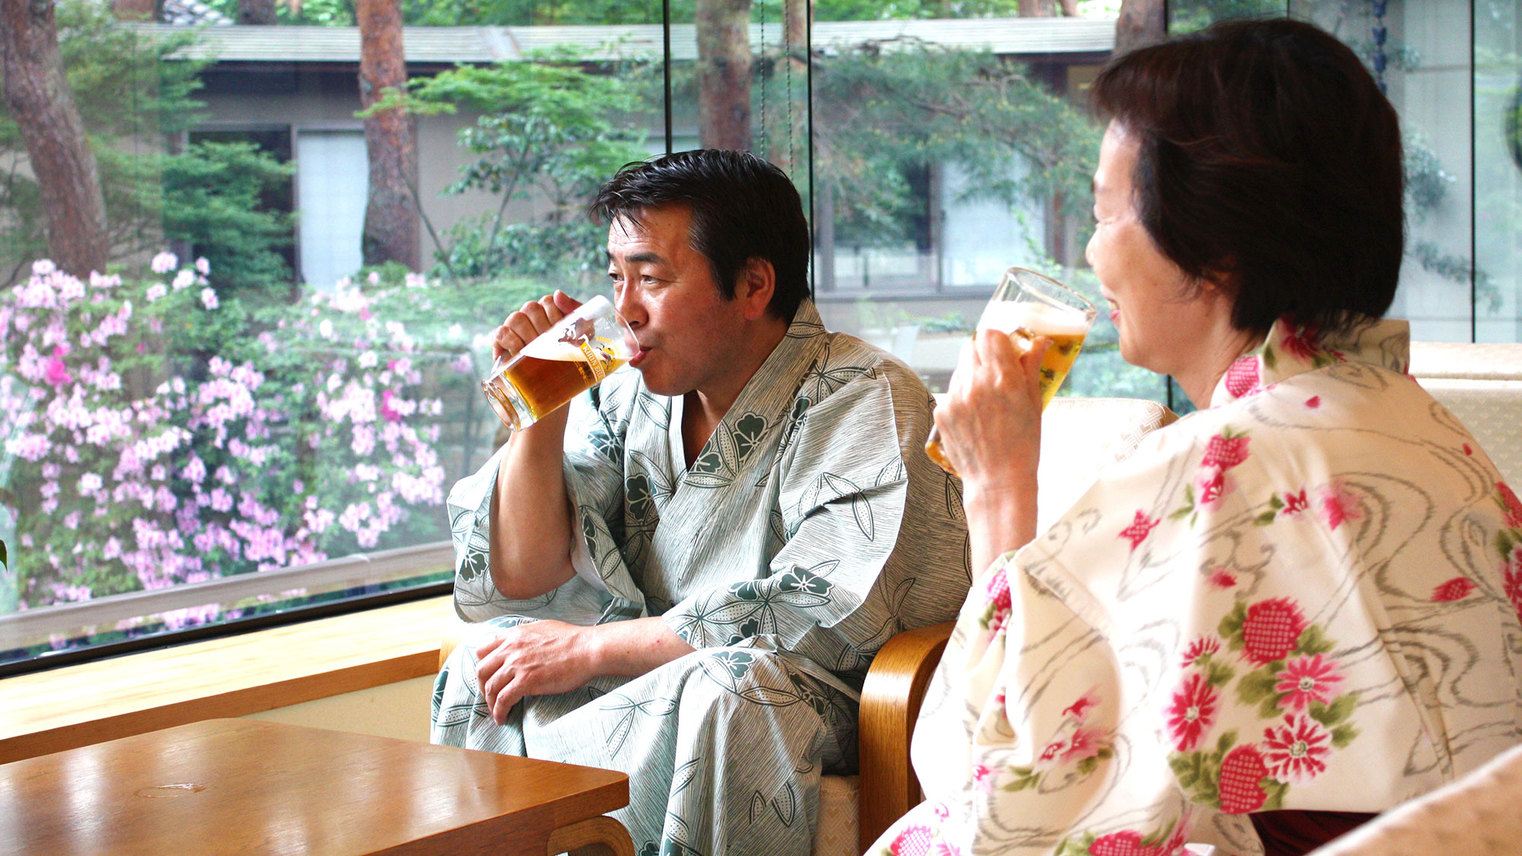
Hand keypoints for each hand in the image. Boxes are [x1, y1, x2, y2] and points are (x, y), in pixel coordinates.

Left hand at [475, 619, 596, 724]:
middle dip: (482, 687)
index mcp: (514, 634)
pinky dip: (499, 712)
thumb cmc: (572, 640)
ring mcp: (517, 664)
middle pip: (481, 670)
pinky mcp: (526, 681)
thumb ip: (525, 636)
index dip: (482, 667)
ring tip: (496, 712)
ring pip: (490, 687)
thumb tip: (519, 644)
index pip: (482, 650)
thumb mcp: (542, 628)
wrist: (588, 649)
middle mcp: (511, 647)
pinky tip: (502, 719)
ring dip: (490, 703)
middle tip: (490, 697)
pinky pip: (503, 700)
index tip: (488, 678)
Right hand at [492, 291, 582, 362]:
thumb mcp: (583, 335)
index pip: (547, 301)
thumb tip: (557, 294)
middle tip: (552, 347)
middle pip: (531, 308)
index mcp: (547, 312)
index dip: (556, 316)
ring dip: (529, 335)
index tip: (563, 334)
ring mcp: (513, 329)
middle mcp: (529, 317)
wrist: (557, 386)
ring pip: (516, 318)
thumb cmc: (572, 358)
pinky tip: (520, 351)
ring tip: (537, 352)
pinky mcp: (500, 343)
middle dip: (544, 328)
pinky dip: (510, 340)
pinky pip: (501, 333)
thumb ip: (575, 311)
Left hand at [935, 329, 1049, 492]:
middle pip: (972, 347)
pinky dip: (962, 396)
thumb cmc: (1023, 445)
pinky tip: (975, 415)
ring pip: (960, 369)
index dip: (999, 340)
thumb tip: (1039, 342)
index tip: (1005, 350)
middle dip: (984, 354)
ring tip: (986, 400)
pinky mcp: (941, 411)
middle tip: (996, 372)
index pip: (991, 335)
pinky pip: (951, 391)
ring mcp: (955, 397)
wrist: (997, 480)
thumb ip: (1031, 367)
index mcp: (1003, 378)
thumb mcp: (1033, 403)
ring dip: (972, 375)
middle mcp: (975, 383)